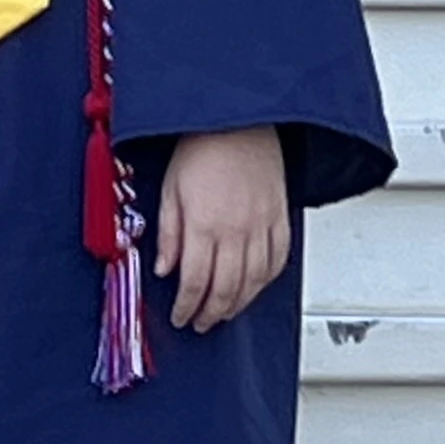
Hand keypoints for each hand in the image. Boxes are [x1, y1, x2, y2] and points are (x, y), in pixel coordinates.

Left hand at [155, 125, 291, 330]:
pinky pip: (277, 262)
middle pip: (225, 290)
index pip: (194, 282)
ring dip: (237, 305)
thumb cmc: (201, 147)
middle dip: (210, 314)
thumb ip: (169, 233)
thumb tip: (164, 269)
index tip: (180, 317)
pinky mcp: (280, 219)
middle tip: (200, 323)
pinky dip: (265, 282)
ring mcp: (262, 227)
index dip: (186, 307)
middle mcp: (236, 232)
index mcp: (204, 225)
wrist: (239, 120)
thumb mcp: (169, 189)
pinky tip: (254, 287)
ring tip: (223, 313)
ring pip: (253, 283)